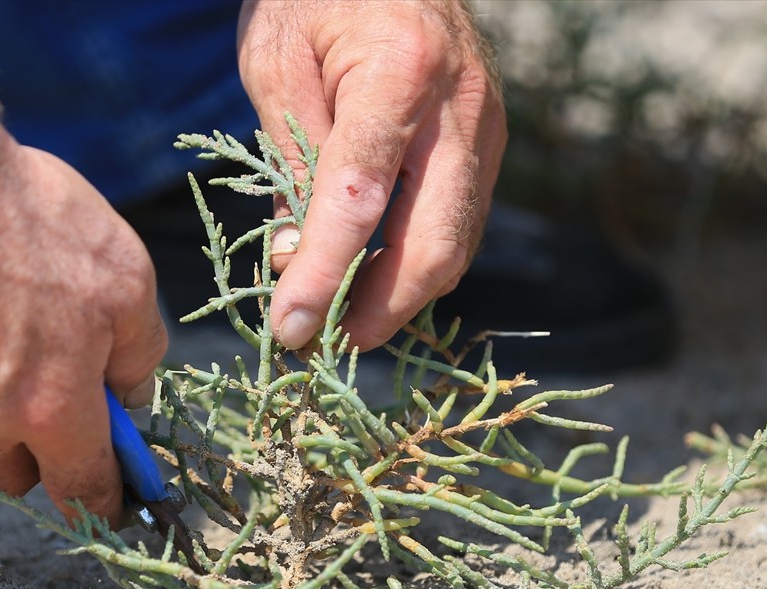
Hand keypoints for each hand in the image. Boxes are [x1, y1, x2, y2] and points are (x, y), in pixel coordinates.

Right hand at [0, 143, 166, 524]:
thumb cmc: (31, 217)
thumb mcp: (125, 278)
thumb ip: (139, 354)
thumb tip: (132, 397)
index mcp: (48, 408)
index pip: (82, 491)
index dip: (106, 504)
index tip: (115, 504)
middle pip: (10, 480)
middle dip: (39, 463)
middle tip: (57, 413)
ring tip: (1, 338)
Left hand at [238, 0, 506, 349]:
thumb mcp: (276, 66)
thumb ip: (289, 164)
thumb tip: (293, 262)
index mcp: (399, 71)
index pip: (359, 199)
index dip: (324, 275)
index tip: (290, 329)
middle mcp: (459, 105)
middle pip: (434, 241)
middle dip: (381, 310)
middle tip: (328, 344)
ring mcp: (488, 125)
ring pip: (457, 242)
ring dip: (402, 295)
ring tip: (345, 319)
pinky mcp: (490, 141)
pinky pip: (460, 221)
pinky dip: (419, 262)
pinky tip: (377, 278)